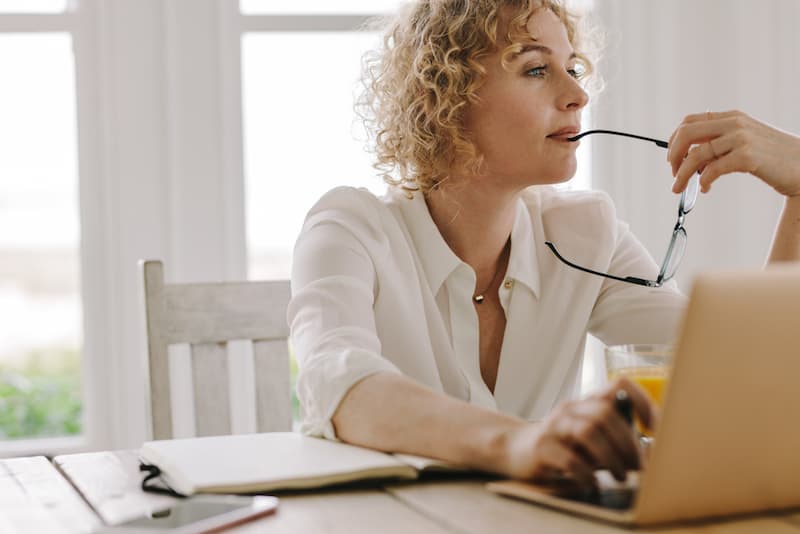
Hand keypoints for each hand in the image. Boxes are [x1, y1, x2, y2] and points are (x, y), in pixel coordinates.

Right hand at [500, 378, 655, 487]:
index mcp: (588, 403)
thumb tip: (649, 454)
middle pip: (605, 414)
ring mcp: (554, 425)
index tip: (654, 427)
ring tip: (620, 477)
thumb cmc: (562, 447)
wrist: (514, 450)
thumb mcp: (590, 440)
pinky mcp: (541, 446)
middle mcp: (571, 408)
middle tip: (639, 466)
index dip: (642, 401)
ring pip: (588, 431)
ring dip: (611, 458)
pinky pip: (569, 458)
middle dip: (628, 442)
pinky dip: (587, 474)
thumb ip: (615, 441)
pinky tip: (593, 483)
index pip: (620, 384)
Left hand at [667, 110, 799, 196]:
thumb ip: (720, 144)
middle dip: (673, 156)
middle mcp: (735, 123)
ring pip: (695, 155)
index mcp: (731, 117)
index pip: (689, 122)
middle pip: (686, 134)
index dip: (674, 141)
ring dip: (681, 175)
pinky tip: (705, 188)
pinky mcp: (747, 156)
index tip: (672, 159)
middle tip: (673, 173)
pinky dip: (702, 181)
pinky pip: (712, 169)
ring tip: (679, 187)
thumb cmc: (774, 157)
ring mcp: (741, 138)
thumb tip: (689, 159)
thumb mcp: (744, 142)